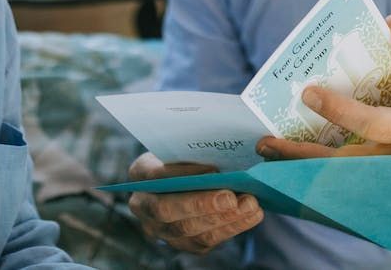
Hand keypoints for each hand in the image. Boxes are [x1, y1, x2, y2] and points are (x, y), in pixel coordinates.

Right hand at [125, 153, 263, 253]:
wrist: (183, 179)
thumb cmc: (185, 157)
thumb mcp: (183, 146)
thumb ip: (196, 150)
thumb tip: (231, 151)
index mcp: (140, 174)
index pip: (156, 175)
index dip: (183, 173)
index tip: (213, 169)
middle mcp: (143, 205)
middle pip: (167, 210)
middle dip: (202, 205)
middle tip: (231, 197)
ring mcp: (160, 229)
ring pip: (188, 230)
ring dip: (223, 219)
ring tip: (250, 204)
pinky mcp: (181, 243)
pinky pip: (204, 241)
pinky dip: (230, 228)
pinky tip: (250, 215)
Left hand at [255, 16, 390, 216]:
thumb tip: (390, 23)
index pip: (371, 123)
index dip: (338, 109)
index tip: (309, 92)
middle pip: (343, 163)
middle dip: (302, 153)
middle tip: (267, 139)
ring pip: (340, 184)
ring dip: (302, 171)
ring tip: (271, 155)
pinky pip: (349, 194)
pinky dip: (320, 184)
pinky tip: (294, 170)